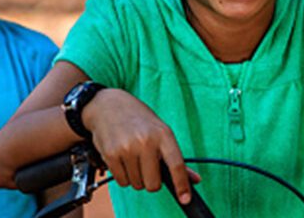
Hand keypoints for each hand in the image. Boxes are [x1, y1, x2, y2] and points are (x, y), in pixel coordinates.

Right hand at [82, 88, 198, 203]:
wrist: (108, 105)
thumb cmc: (139, 119)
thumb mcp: (161, 131)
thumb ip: (175, 157)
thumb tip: (195, 180)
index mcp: (164, 134)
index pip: (177, 165)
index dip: (182, 184)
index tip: (185, 198)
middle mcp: (146, 141)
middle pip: (153, 184)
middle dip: (150, 181)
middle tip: (146, 166)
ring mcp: (128, 148)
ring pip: (137, 185)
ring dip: (135, 177)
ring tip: (132, 157)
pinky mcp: (111, 154)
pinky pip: (122, 182)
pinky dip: (123, 176)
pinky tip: (122, 159)